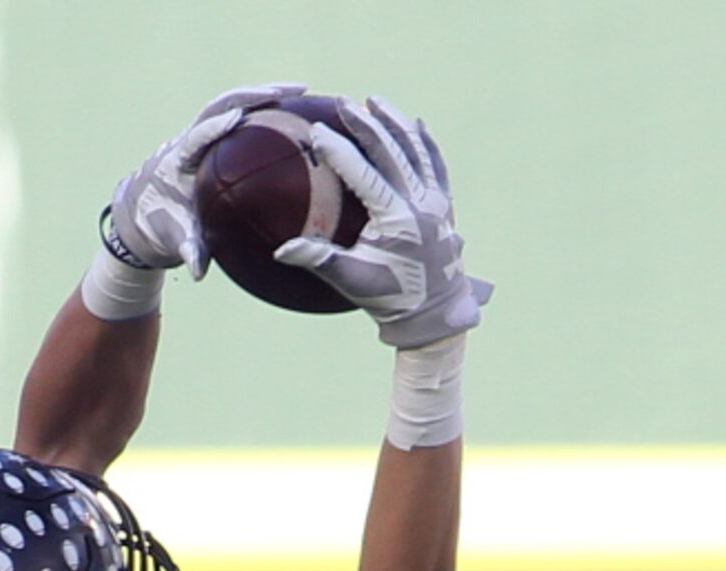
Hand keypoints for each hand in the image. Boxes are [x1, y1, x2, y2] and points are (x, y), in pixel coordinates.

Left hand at [105, 83, 307, 278]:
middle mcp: (191, 138)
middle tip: (288, 91)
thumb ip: (188, 250)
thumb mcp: (175, 240)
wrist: (150, 216)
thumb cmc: (163, 226)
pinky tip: (296, 113)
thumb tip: (198, 270)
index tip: (237, 118)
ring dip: (266, 95)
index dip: (216, 126)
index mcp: (178, 158)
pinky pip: (244, 118)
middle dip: (253, 95)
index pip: (198, 134)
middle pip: (222, 105)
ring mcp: (205, 135)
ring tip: (301, 91)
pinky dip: (267, 111)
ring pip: (236, 105)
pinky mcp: (218, 139)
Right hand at [276, 97, 492, 346]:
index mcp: (396, 219)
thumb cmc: (388, 299)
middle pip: (391, 151)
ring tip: (375, 101)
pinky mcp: (444, 204)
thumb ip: (318, 260)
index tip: (318, 131)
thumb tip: (281, 251)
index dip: (339, 150)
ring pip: (415, 150)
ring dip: (394, 122)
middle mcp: (419, 203)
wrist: (434, 314)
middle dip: (365, 124)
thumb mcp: (350, 281)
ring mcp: (435, 200)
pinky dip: (424, 141)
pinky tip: (414, 123)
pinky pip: (434, 163)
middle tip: (343, 102)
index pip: (364, 174)